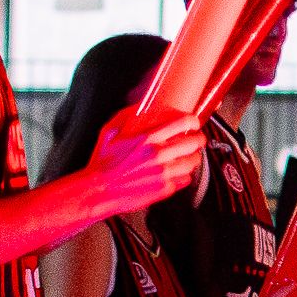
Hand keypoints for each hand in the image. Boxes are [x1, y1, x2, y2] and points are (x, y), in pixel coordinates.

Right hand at [88, 108, 205, 214]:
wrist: (98, 191)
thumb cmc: (102, 163)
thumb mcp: (110, 132)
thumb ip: (127, 116)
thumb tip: (141, 105)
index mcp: (147, 138)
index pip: (183, 123)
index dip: (193, 121)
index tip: (193, 123)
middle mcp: (159, 155)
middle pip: (195, 143)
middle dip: (197, 139)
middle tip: (194, 139)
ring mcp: (164, 173)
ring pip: (193, 162)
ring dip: (192, 157)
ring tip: (186, 156)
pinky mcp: (165, 188)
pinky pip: (186, 179)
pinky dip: (183, 175)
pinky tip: (175, 172)